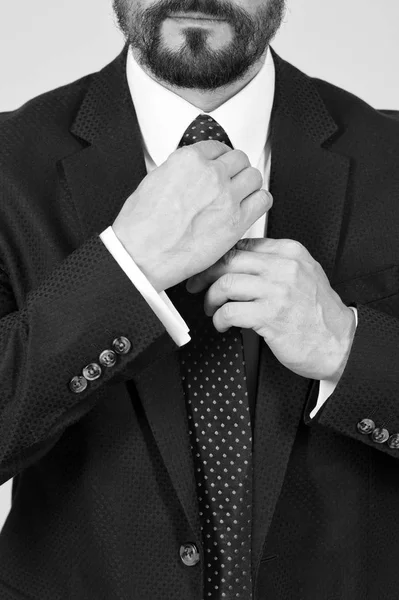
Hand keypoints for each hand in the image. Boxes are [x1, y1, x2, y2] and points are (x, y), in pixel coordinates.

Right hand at [112, 141, 272, 291]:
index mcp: (189, 160)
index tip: (220, 168)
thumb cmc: (141, 226)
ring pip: (254, 177)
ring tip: (240, 196)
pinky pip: (263, 201)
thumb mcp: (154, 182)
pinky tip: (249, 209)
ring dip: (249, 185)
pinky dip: (259, 202)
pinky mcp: (236, 221)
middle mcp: (211, 174)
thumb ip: (178, 172)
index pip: (217, 147)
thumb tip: (190, 175)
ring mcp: (226, 197)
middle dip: (235, 170)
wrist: (143, 255)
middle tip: (230, 183)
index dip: (220, 159)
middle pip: (239, 159)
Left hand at [186, 238, 356, 380]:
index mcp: (290, 252)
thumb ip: (275, 263)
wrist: (340, 343)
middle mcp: (283, 267)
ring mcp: (277, 291)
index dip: (218, 257)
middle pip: (229, 261)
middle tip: (198, 286)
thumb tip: (237, 260)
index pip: (242, 245)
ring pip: (225, 284)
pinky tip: (222, 324)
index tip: (208, 267)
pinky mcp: (270, 316)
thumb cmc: (320, 313)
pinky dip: (219, 319)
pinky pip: (229, 311)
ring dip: (211, 299)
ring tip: (213, 309)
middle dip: (205, 275)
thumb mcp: (304, 274)